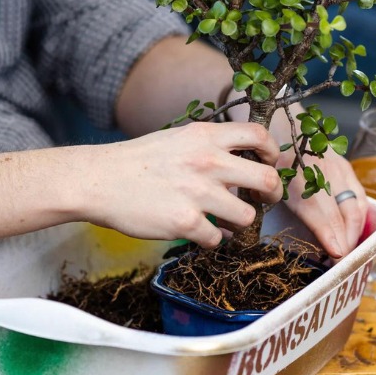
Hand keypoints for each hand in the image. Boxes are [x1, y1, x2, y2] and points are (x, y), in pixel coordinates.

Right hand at [81, 122, 282, 248]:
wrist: (100, 180)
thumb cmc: (139, 159)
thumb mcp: (180, 137)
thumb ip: (211, 144)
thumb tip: (244, 159)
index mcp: (207, 136)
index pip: (259, 135)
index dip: (275, 151)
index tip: (272, 163)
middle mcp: (208, 161)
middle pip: (267, 179)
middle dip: (273, 195)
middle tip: (264, 201)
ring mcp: (198, 193)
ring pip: (247, 216)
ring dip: (240, 223)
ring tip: (226, 221)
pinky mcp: (185, 222)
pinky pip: (219, 239)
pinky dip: (214, 239)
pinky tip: (202, 233)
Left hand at [269, 103, 368, 258]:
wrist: (276, 115)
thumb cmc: (263, 151)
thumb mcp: (259, 174)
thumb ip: (263, 196)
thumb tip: (258, 228)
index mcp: (299, 171)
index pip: (321, 209)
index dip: (330, 234)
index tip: (336, 254)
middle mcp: (323, 168)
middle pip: (342, 210)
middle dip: (346, 237)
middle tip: (341, 260)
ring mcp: (336, 165)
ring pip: (355, 203)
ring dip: (354, 229)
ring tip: (348, 250)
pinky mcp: (342, 164)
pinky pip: (357, 194)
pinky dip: (357, 216)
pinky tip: (352, 231)